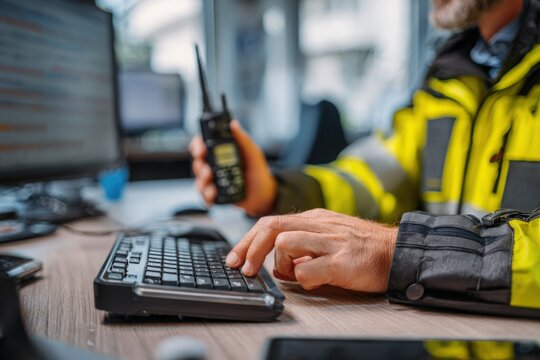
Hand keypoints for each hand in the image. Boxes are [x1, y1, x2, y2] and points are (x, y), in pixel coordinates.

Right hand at [189, 120, 277, 215]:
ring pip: (199, 180)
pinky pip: (205, 196)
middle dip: (199, 165)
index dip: (197, 145)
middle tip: (208, 169)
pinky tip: (213, 194)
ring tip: (211, 181)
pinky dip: (206, 196)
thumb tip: (234, 124)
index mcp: (221, 153)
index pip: (202, 145)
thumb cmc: (259, 171)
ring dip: (202, 181)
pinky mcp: (216, 195)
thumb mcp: (253, 153)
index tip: (201, 148)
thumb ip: (243, 139)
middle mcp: (214, 166)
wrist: (265, 193)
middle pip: (198, 163)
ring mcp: (214, 181)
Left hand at [225, 208, 397, 292]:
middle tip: (243, 268)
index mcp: (313, 219)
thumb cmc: (362, 248)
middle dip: (249, 249)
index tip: (235, 258)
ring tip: (292, 273)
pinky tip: (313, 281)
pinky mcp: (341, 261)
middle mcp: (319, 225)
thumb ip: (302, 248)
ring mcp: (330, 242)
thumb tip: (276, 267)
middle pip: (270, 227)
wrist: (398, 251)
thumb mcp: (328, 239)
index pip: (270, 222)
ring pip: (285, 243)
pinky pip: (309, 269)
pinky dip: (303, 279)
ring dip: (280, 263)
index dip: (247, 240)